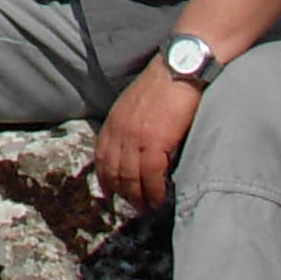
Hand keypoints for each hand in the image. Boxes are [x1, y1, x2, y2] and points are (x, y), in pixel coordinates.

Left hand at [93, 56, 203, 213]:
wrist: (179, 69)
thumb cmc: (163, 85)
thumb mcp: (135, 103)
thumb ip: (129, 123)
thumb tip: (133, 146)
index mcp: (113, 121)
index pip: (101, 157)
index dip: (105, 179)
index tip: (109, 194)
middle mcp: (119, 130)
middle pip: (114, 172)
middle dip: (122, 193)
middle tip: (134, 207)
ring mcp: (135, 137)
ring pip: (130, 178)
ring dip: (138, 198)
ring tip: (147, 209)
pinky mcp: (155, 142)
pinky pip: (150, 176)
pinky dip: (154, 192)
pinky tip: (160, 200)